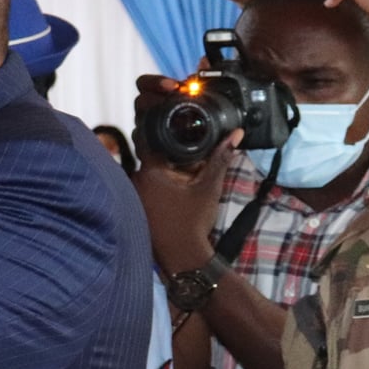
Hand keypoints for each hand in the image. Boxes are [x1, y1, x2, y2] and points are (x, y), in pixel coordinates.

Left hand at [130, 73, 237, 272]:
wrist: (181, 254)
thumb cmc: (192, 222)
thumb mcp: (209, 187)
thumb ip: (220, 157)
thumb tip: (235, 133)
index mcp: (149, 171)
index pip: (147, 135)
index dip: (159, 122)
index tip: (172, 114)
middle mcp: (135, 179)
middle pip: (145, 148)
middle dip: (161, 138)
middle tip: (181, 132)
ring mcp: (133, 191)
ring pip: (144, 164)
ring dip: (160, 157)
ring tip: (179, 154)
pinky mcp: (136, 202)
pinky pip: (144, 179)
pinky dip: (156, 173)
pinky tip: (172, 174)